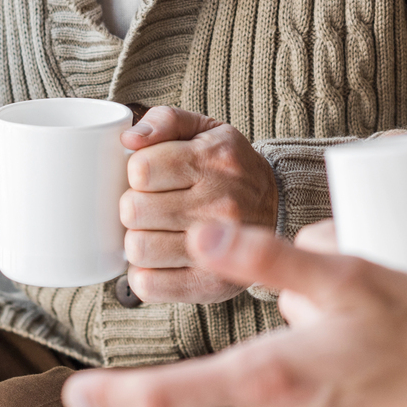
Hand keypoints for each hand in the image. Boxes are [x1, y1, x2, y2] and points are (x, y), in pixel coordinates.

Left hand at [119, 107, 279, 304]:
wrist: (277, 209)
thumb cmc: (228, 167)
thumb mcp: (204, 129)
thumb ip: (165, 120)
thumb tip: (129, 138)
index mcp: (213, 159)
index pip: (140, 169)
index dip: (136, 172)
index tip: (151, 176)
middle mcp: (219, 203)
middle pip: (133, 210)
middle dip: (134, 206)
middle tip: (151, 206)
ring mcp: (217, 248)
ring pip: (137, 248)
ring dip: (137, 240)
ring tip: (155, 232)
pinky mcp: (210, 285)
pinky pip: (148, 284)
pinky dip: (144, 273)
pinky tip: (160, 259)